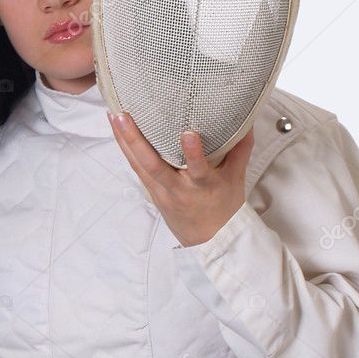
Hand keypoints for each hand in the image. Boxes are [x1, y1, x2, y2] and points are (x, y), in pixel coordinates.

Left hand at [107, 112, 254, 247]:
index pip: (199, 169)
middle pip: (154, 166)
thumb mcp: (236, 179)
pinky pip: (136, 168)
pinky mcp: (152, 192)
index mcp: (203, 186)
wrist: (210, 242)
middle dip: (136, 141)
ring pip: (138, 165)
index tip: (188, 134)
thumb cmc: (224, 208)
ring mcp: (162, 192)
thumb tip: (246, 120)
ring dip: (123, 140)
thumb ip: (239, 149)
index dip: (193, 153)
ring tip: (113, 115)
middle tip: (123, 116)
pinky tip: (117, 131)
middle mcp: (178, 189)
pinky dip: (126, 149)